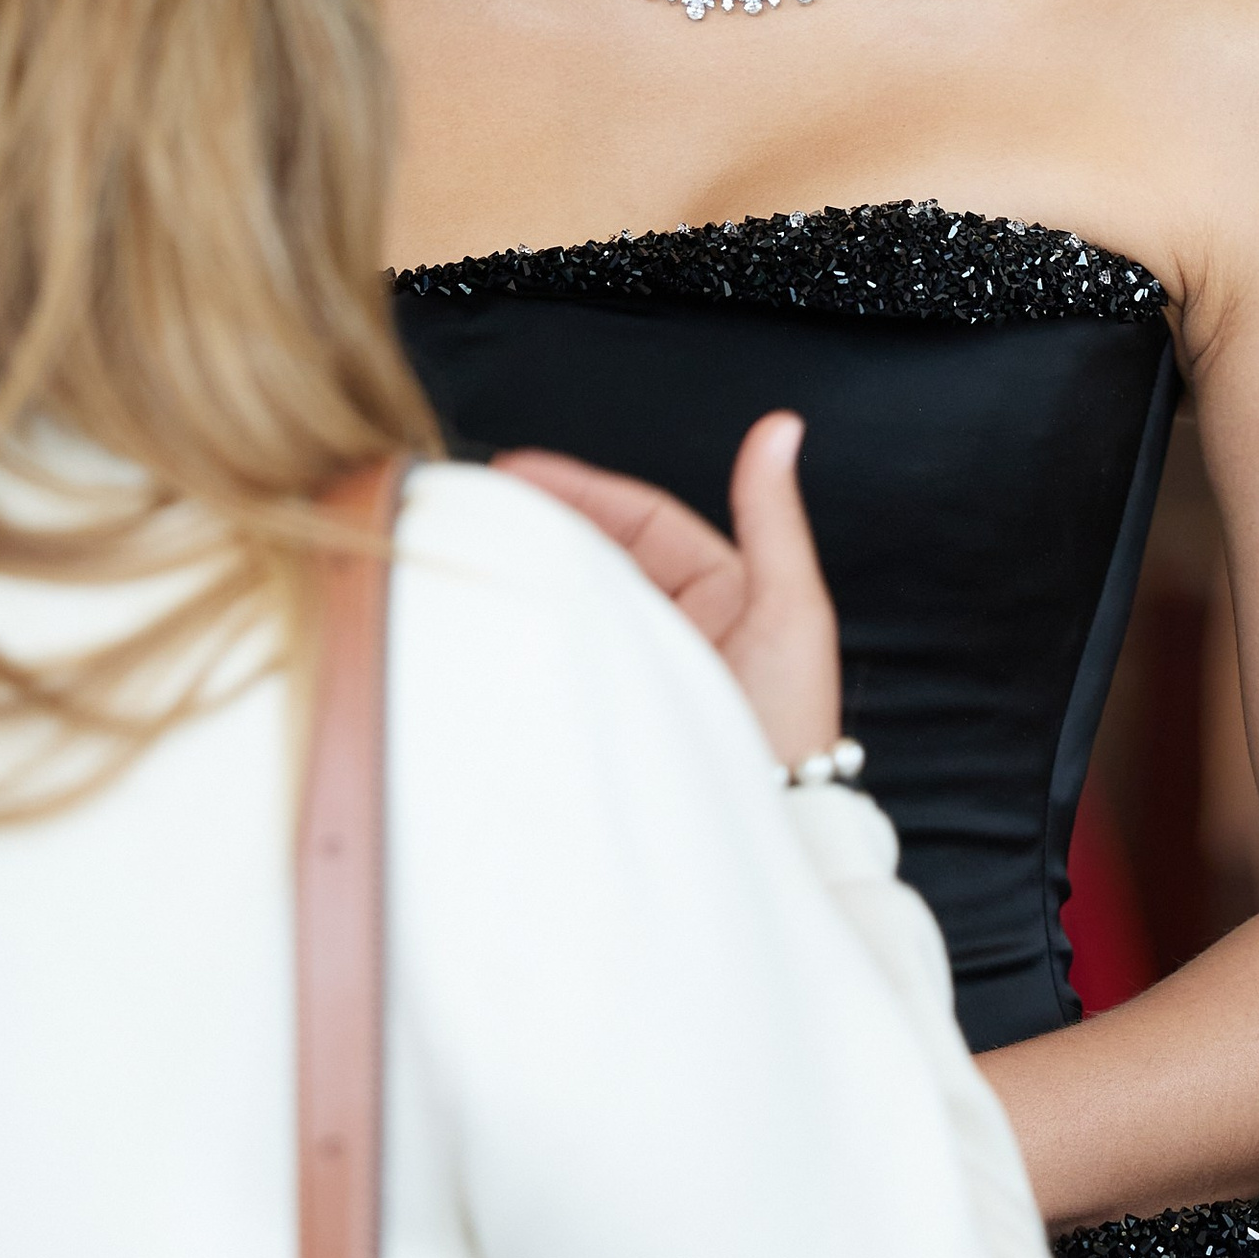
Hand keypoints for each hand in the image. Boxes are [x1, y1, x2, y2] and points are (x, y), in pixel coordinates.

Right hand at [494, 412, 841, 774]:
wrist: (764, 832)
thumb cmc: (788, 723)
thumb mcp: (788, 608)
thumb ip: (773, 516)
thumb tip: (781, 425)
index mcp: (720, 590)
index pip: (639, 518)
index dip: (580, 487)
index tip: (515, 470)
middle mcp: (674, 624)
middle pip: (595, 555)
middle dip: (540, 522)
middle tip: (473, 503)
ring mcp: (635, 666)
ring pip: (573, 601)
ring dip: (528, 573)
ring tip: (470, 548)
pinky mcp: (600, 710)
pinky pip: (557, 658)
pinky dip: (525, 631)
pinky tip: (485, 614)